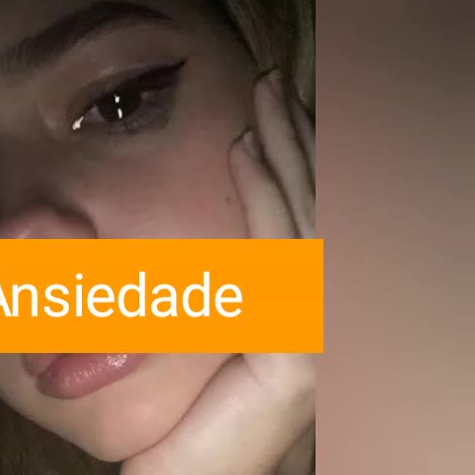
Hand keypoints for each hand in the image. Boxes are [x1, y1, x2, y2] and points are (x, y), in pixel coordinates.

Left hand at [121, 70, 315, 474]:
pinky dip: (261, 197)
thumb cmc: (191, 426)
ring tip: (261, 101)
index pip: (307, 224)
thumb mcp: (212, 342)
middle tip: (270, 87)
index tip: (270, 118)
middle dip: (297, 141)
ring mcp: (315, 332)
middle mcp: (321, 317)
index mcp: (303, 314)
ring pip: (305, 220)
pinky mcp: (297, 349)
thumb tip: (213, 246)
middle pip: (316, 210)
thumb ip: (222, 294)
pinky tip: (242, 153)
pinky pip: (276, 254)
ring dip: (284, 152)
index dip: (297, 165)